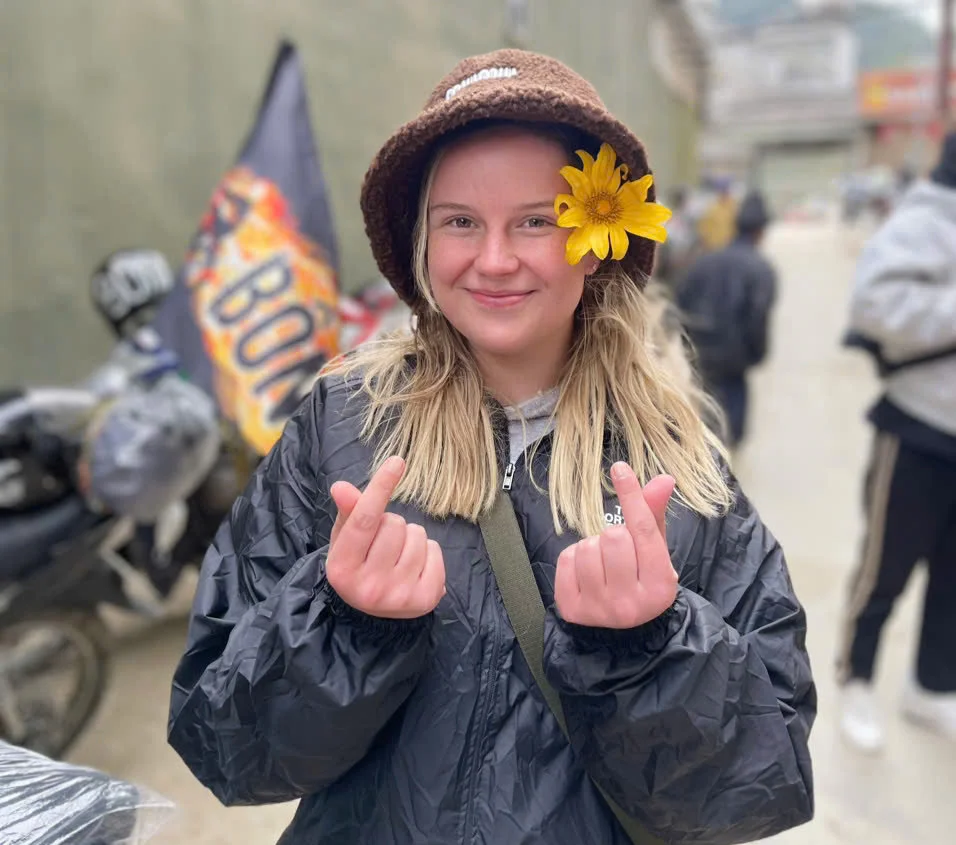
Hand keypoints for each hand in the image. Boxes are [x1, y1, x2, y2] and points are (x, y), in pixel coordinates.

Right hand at [326, 456, 444, 618]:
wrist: (373, 611)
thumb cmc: (358, 564)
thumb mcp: (345, 539)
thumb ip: (348, 511)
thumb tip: (341, 486)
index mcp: (342, 568)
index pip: (364, 520)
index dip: (380, 488)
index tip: (397, 462)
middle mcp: (369, 586)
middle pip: (394, 525)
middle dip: (392, 524)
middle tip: (383, 542)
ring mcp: (399, 596)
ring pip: (418, 535)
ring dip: (411, 537)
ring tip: (398, 554)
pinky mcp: (425, 600)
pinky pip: (436, 551)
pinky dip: (428, 551)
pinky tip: (415, 566)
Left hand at [554, 463, 677, 628]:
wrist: (622, 631)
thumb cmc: (640, 580)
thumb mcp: (654, 552)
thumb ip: (654, 515)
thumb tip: (664, 478)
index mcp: (659, 586)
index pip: (643, 531)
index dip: (631, 496)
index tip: (619, 468)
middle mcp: (630, 603)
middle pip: (614, 537)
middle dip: (614, 535)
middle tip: (619, 552)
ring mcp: (599, 609)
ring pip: (587, 547)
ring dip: (593, 547)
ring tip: (603, 564)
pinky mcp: (572, 609)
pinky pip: (566, 559)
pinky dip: (574, 558)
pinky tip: (586, 574)